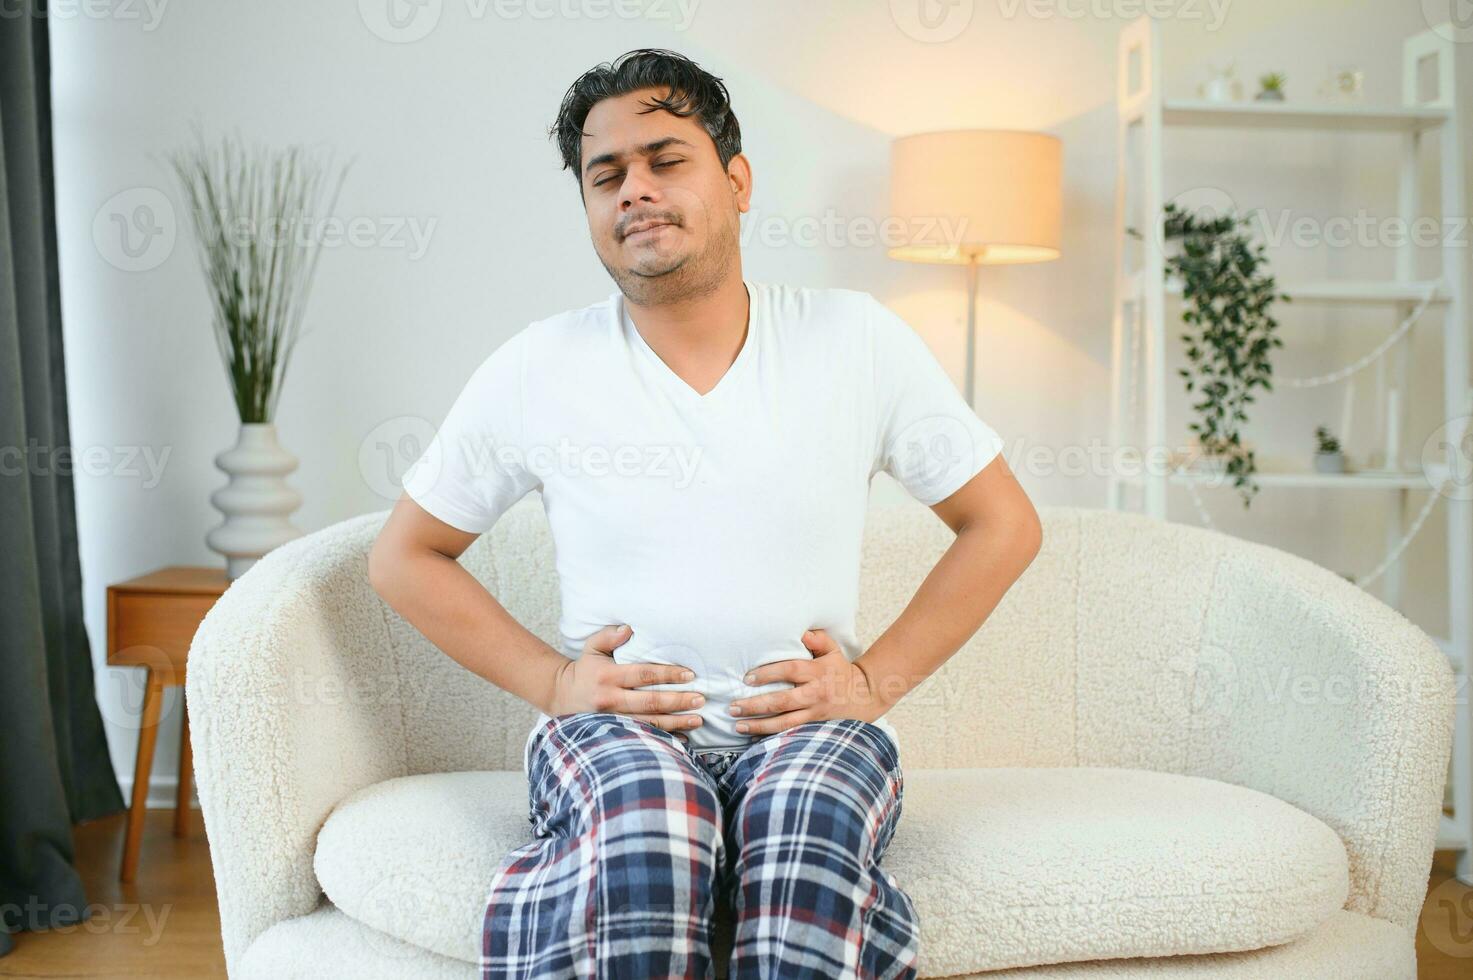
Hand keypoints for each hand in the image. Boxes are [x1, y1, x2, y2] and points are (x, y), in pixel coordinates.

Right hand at [549, 625, 705, 736]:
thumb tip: (629, 628)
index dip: (667, 675)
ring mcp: (612, 720)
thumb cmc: (584, 669)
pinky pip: (642, 737)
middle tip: (701, 699)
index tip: (689, 675)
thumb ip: (609, 636)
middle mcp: (611, 699)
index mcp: (608, 676)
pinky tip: (682, 738)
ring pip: (649, 723)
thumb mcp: (592, 647)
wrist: (561, 696)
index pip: (643, 674)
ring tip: (698, 720)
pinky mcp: (614, 733)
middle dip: (678, 701)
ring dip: (676, 723)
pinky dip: (663, 739)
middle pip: (650, 702)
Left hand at [726, 628, 884, 735]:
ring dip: (760, 726)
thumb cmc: (842, 671)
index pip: (790, 670)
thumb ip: (818, 639)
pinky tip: (756, 738)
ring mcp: (816, 714)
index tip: (747, 678)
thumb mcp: (834, 650)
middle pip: (782, 701)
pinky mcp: (816, 729)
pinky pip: (792, 735)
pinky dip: (773, 737)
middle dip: (756, 705)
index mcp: (818, 672)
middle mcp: (815, 694)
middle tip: (733, 707)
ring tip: (738, 726)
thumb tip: (801, 632)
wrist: (866, 697)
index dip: (768, 674)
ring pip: (784, 723)